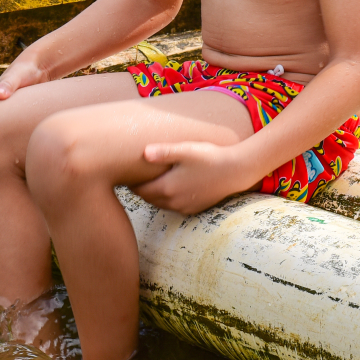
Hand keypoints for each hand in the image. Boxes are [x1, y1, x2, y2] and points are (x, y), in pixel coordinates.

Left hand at [132, 141, 257, 213]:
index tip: (125, 173)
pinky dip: (166, 198)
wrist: (235, 171)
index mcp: (167, 188)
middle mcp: (173, 202)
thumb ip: (164, 152)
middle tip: (132, 176)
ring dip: (153, 194)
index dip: (131, 183)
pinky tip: (169, 186)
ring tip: (149, 180)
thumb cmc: (209, 157)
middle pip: (148, 198)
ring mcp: (184, 207)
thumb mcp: (186, 150)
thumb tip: (143, 152)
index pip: (139, 190)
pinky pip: (173, 206)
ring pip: (159, 203)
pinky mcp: (193, 208)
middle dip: (140, 189)